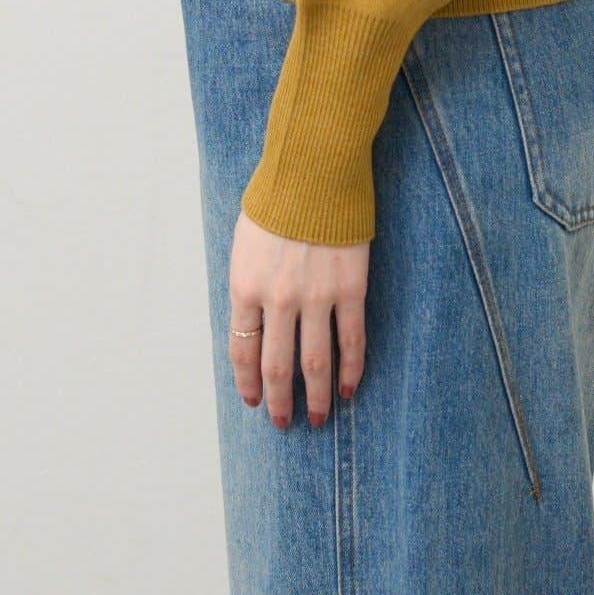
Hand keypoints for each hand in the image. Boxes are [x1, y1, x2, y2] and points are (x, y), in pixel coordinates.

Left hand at [227, 210, 368, 428]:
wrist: (313, 171)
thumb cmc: (276, 199)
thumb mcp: (245, 242)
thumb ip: (249, 282)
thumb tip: (254, 317)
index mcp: (245, 287)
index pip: (242, 351)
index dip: (248, 382)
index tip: (254, 401)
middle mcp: (277, 301)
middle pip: (276, 366)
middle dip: (279, 401)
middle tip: (284, 423)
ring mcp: (316, 297)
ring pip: (314, 363)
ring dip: (315, 396)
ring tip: (318, 418)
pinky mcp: (350, 288)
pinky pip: (351, 339)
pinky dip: (352, 369)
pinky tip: (350, 388)